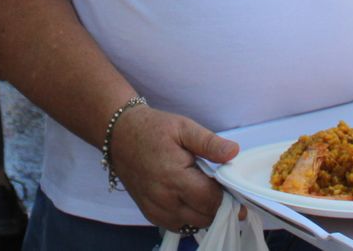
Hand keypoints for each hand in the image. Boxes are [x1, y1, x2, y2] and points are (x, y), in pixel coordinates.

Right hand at [108, 105, 237, 231]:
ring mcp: (155, 210)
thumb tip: (234, 152)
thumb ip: (209, 143)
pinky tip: (188, 196)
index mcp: (174, 177)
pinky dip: (189, 215)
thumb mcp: (183, 127)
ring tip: (200, 188)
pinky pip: (179, 225)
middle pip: (205, 216)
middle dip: (217, 203)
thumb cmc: (153, 129)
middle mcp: (164, 199)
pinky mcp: (150, 215)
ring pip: (194, 224)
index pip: (211, 200)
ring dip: (203, 211)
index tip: (228, 181)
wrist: (119, 135)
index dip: (226, 193)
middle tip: (216, 183)